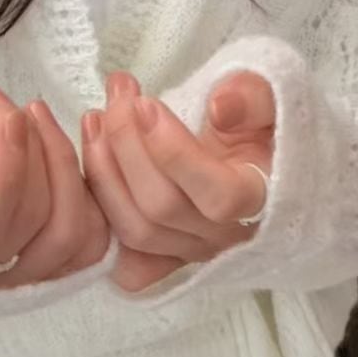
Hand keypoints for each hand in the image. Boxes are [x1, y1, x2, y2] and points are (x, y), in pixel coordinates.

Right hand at [0, 88, 108, 295]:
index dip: (5, 168)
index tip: (3, 112)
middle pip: (38, 222)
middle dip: (38, 151)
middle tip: (18, 108)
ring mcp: (28, 276)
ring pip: (75, 231)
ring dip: (66, 163)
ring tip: (40, 118)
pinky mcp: (55, 263)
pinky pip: (94, 237)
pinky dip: (91, 189)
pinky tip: (65, 148)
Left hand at [81, 71, 275, 292]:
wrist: (242, 155)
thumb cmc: (251, 125)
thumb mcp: (264, 99)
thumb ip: (252, 97)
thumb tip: (220, 108)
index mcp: (258, 200)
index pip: (220, 196)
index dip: (175, 152)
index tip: (146, 104)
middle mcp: (225, 236)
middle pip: (163, 209)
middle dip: (128, 145)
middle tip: (118, 98)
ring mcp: (190, 252)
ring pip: (135, 230)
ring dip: (103, 170)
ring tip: (95, 118)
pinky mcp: (160, 259)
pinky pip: (121, 256)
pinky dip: (99, 212)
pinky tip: (92, 161)